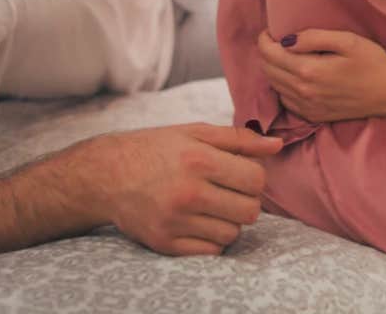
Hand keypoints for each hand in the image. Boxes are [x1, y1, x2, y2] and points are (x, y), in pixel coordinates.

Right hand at [87, 123, 281, 256]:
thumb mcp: (196, 132)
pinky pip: (211, 252)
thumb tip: (277, 145)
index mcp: (199, 159)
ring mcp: (176, 222)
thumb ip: (239, 139)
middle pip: (249, 211)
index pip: (256, 180)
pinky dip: (212, 240)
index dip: (255, 177)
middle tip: (228, 190)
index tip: (241, 173)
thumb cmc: (157, 148)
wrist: (108, 174)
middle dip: (245, 201)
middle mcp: (189, 192)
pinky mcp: (166, 244)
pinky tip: (199, 221)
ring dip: (229, 221)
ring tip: (211, 204)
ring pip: (232, 234)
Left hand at [257, 28, 385, 122]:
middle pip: (267, 70)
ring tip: (284, 55)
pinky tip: (295, 76)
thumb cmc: (372, 61)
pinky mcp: (315, 116)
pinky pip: (286, 101)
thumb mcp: (346, 40)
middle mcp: (304, 92)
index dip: (264, 39)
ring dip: (273, 69)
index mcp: (309, 71)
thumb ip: (314, 37)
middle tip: (276, 40)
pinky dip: (283, 87)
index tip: (270, 30)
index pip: (269, 54)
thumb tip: (286, 39)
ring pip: (274, 86)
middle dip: (266, 52)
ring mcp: (308, 107)